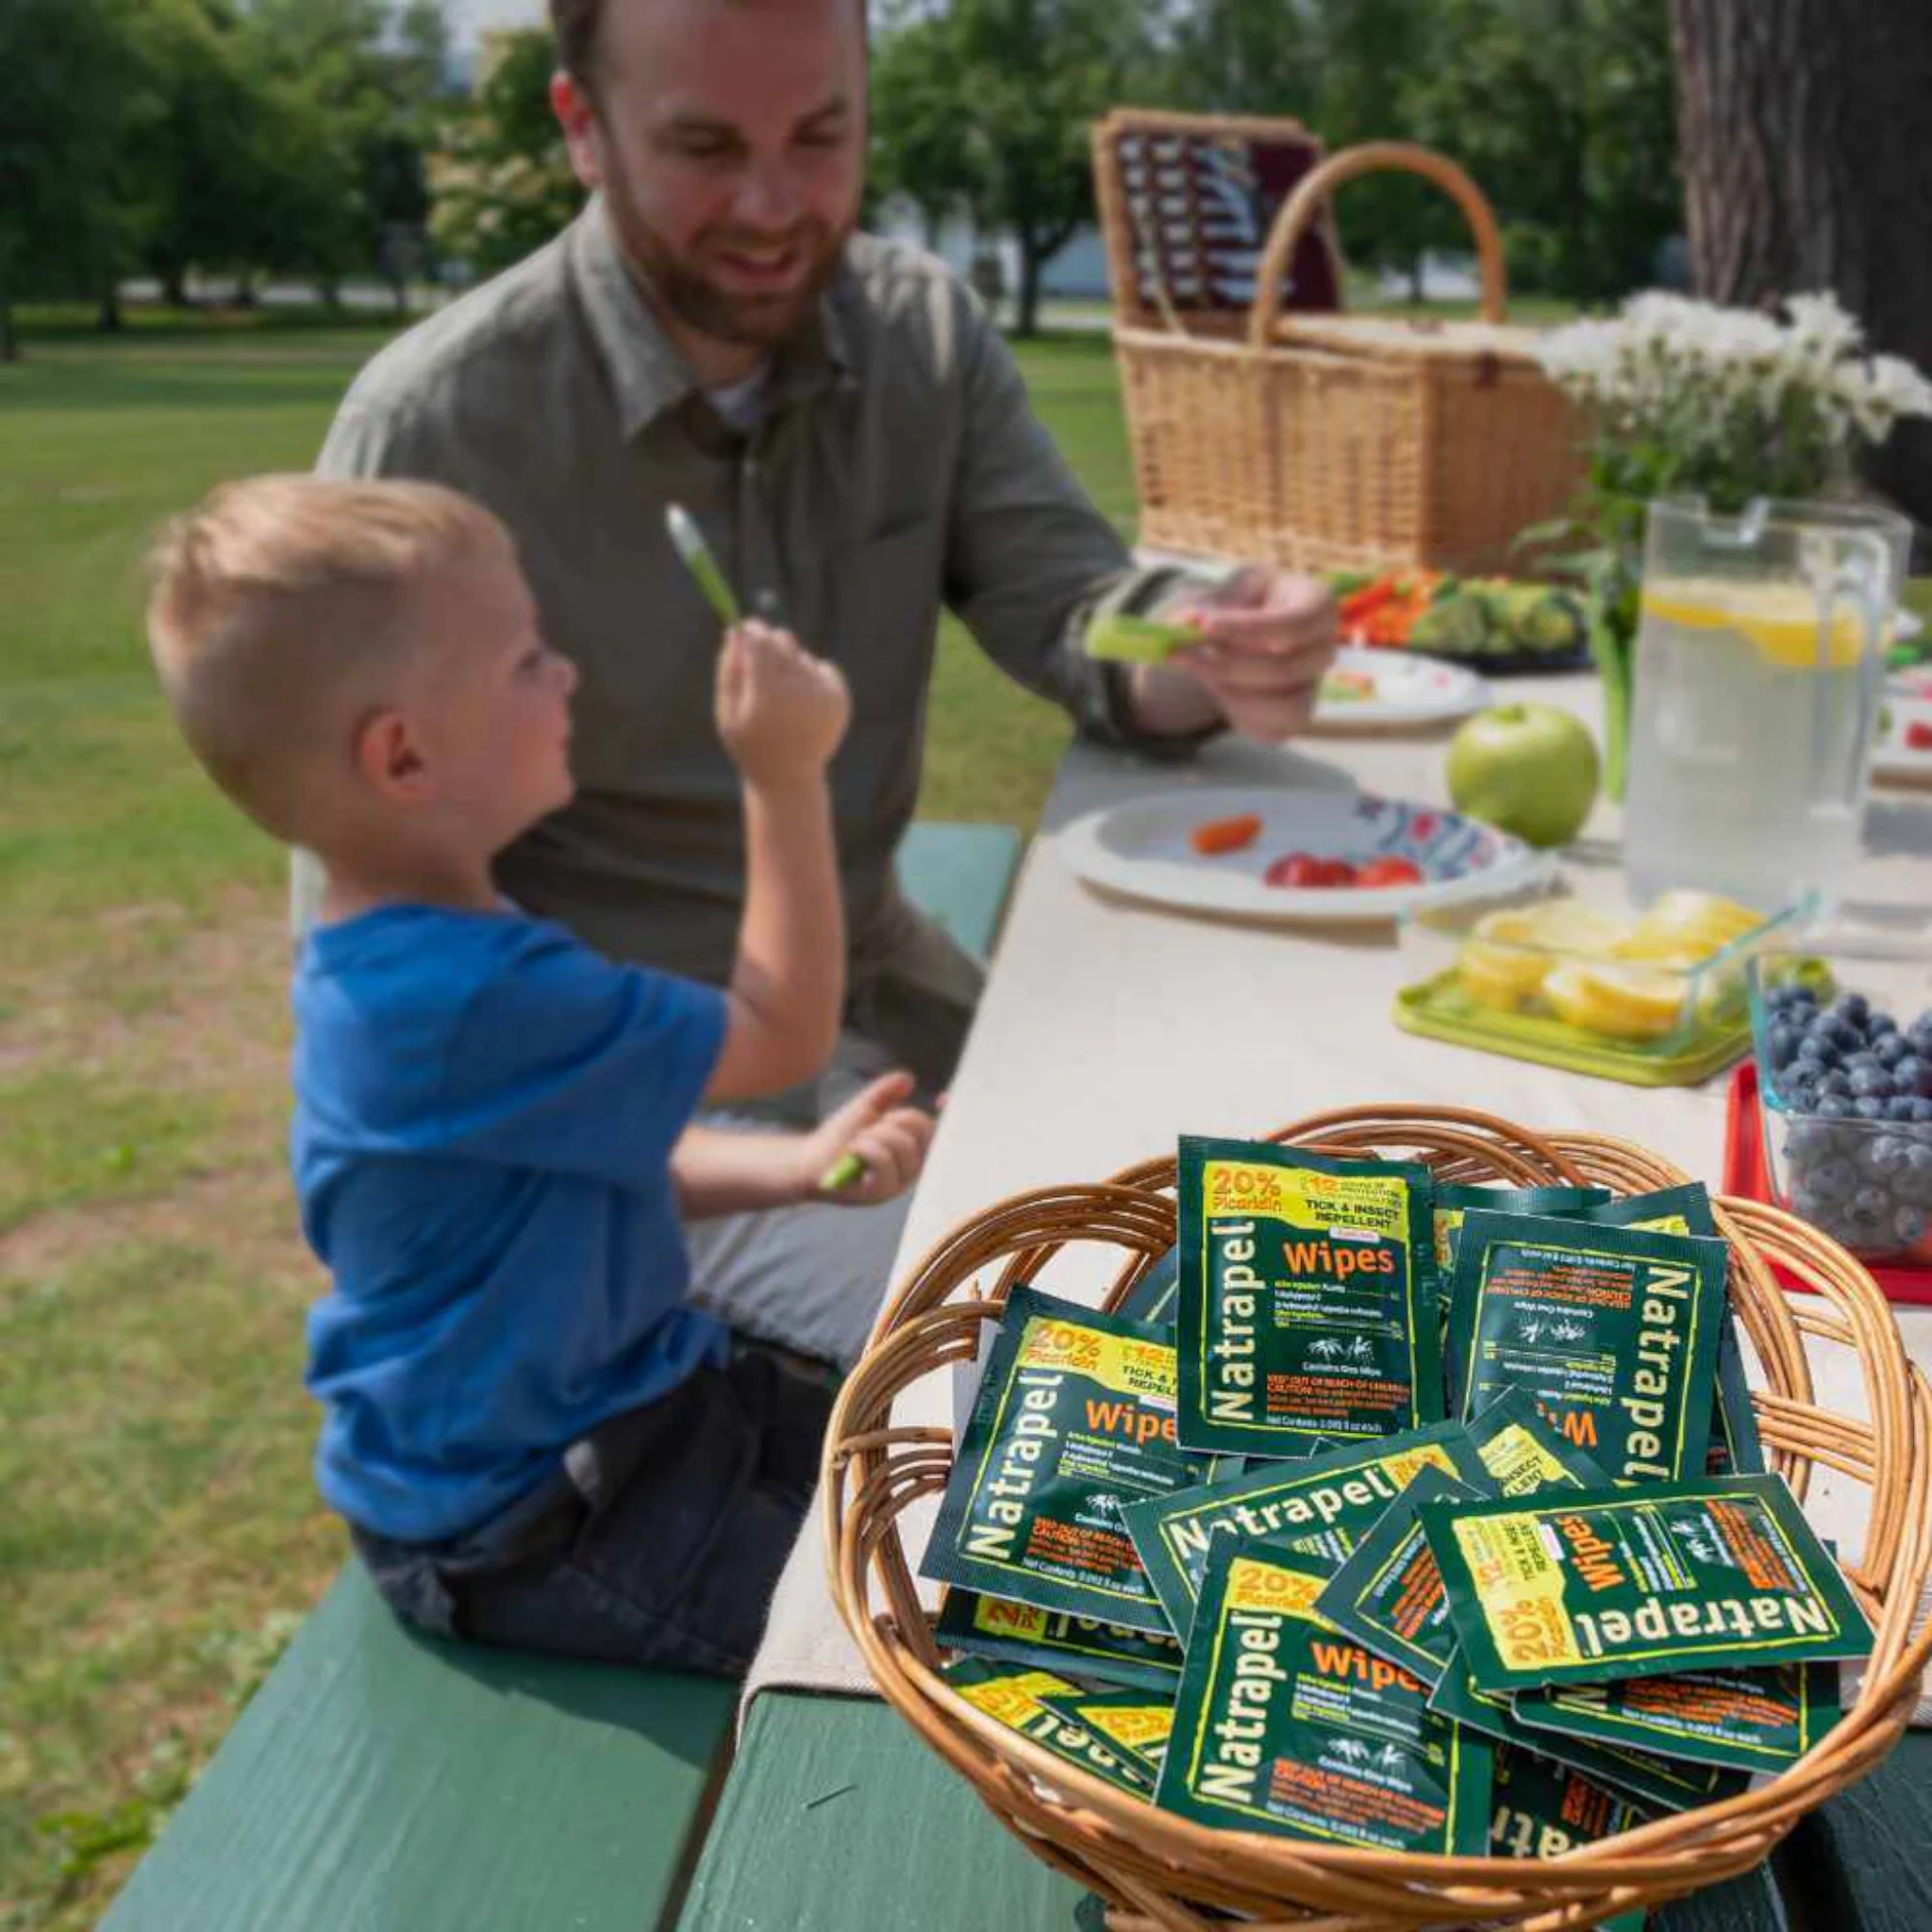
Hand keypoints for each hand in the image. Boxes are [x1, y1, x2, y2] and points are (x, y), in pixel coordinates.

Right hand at [715, 619, 850, 787]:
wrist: (789, 777)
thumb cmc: (750, 743)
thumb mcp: (728, 711)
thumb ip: (730, 670)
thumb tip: (736, 630)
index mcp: (766, 697)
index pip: (760, 643)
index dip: (752, 631)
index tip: (746, 627)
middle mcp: (798, 692)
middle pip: (783, 641)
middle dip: (770, 642)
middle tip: (761, 654)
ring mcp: (822, 695)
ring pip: (801, 656)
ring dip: (789, 664)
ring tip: (781, 698)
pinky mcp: (840, 698)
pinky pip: (821, 667)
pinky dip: (810, 676)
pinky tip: (801, 704)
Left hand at [795, 1071, 934, 1207]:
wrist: (810, 1162)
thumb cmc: (839, 1138)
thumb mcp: (864, 1110)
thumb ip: (885, 1093)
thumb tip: (908, 1078)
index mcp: (911, 1152)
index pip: (934, 1131)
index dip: (945, 1115)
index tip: (942, 1099)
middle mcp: (910, 1171)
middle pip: (920, 1133)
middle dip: (892, 1121)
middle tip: (869, 1129)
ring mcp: (896, 1184)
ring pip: (902, 1145)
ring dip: (875, 1135)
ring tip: (857, 1142)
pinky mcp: (879, 1193)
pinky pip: (884, 1161)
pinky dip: (866, 1148)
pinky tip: (853, 1150)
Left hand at [1134, 566, 1337, 742]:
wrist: (1227, 642)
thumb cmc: (1230, 608)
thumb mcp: (1216, 597)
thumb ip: (1199, 610)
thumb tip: (1187, 622)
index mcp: (1316, 602)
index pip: (1295, 622)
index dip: (1250, 628)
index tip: (1203, 625)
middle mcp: (1325, 645)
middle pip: (1284, 668)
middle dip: (1226, 664)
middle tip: (1177, 652)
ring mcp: (1315, 683)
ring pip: (1280, 705)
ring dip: (1229, 691)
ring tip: (1199, 668)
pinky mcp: (1298, 714)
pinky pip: (1272, 729)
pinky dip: (1237, 712)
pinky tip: (1220, 689)